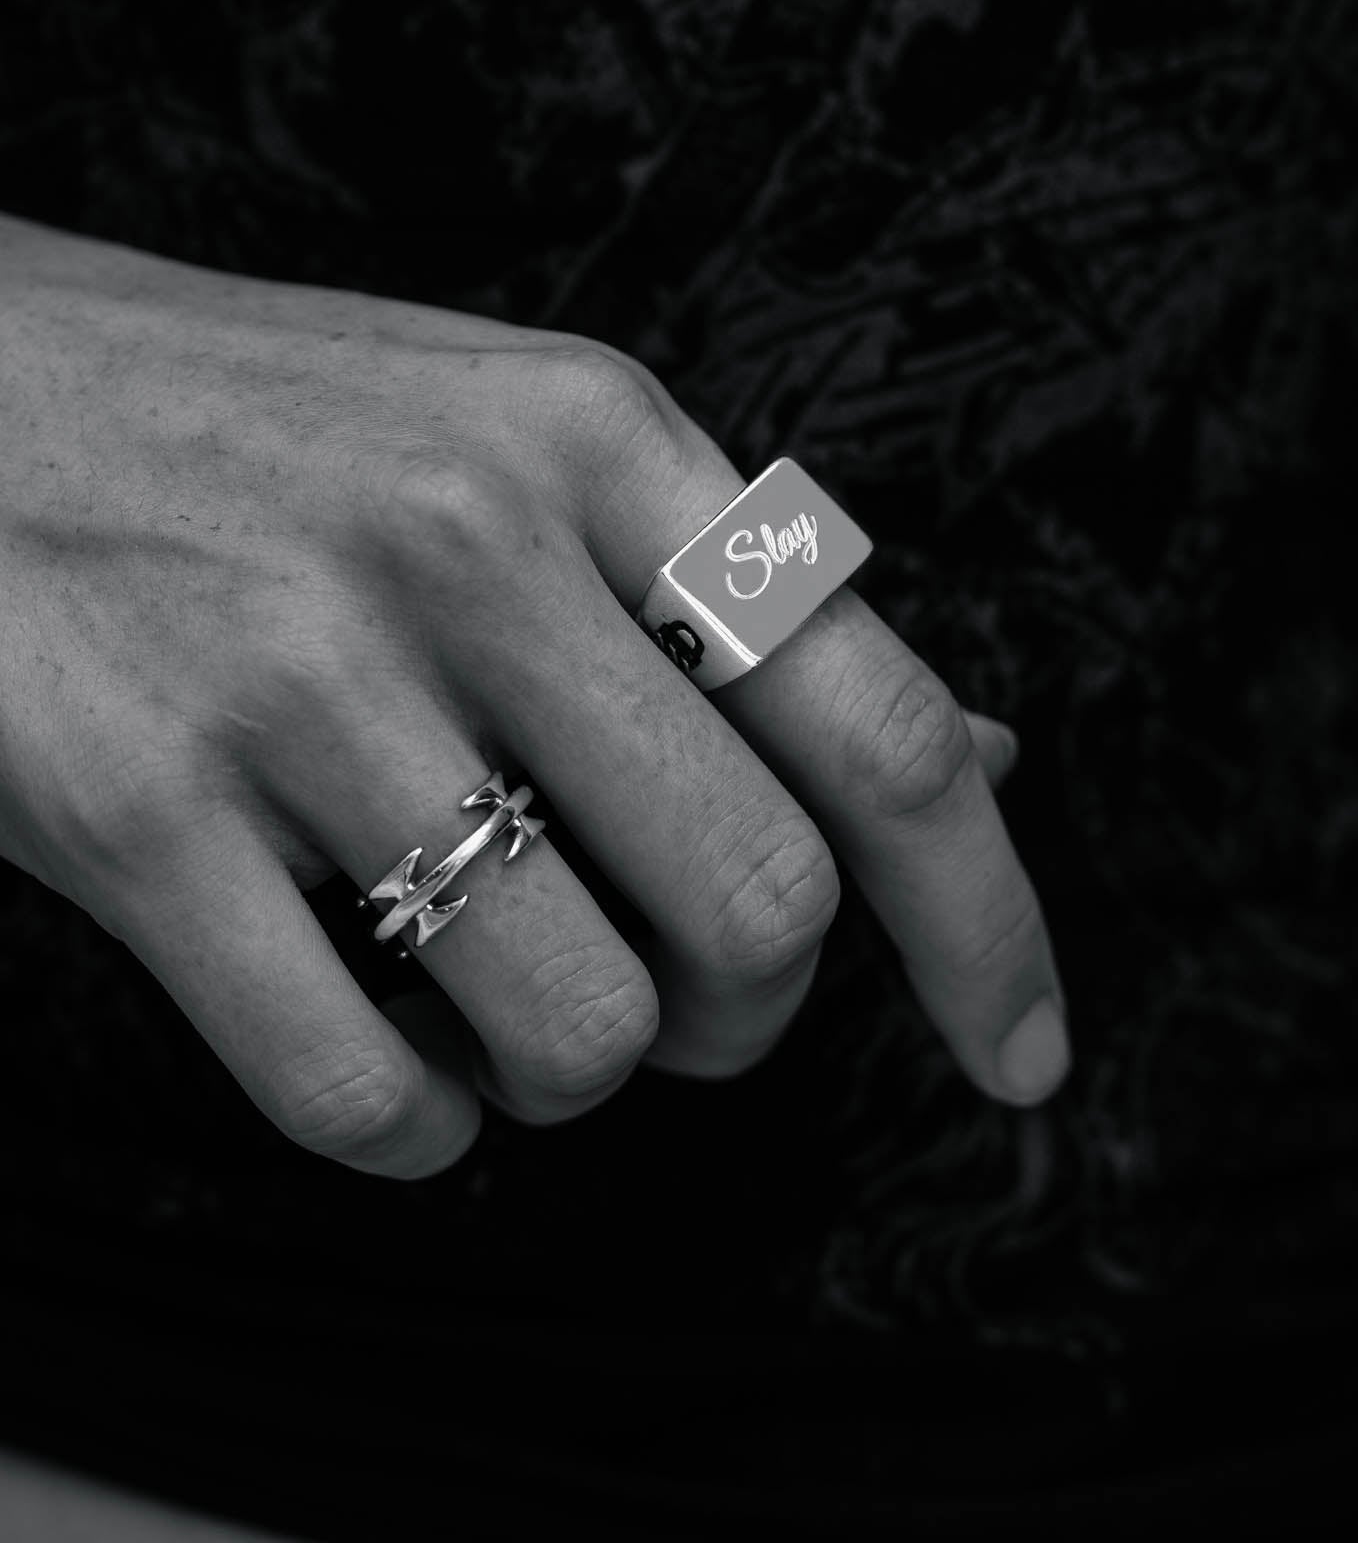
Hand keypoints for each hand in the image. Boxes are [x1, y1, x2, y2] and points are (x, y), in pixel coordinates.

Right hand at [0, 214, 1068, 1177]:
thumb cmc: (267, 433)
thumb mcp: (527, 444)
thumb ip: (747, 606)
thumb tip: (979, 758)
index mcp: (596, 438)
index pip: (880, 724)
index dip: (987, 922)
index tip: (1022, 1053)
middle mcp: (467, 543)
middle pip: (762, 910)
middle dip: (753, 1015)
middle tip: (686, 995)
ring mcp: (294, 678)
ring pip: (581, 1026)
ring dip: (582, 1073)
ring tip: (518, 1002)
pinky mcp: (132, 811)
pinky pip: (365, 1096)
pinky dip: (422, 1128)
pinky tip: (402, 1061)